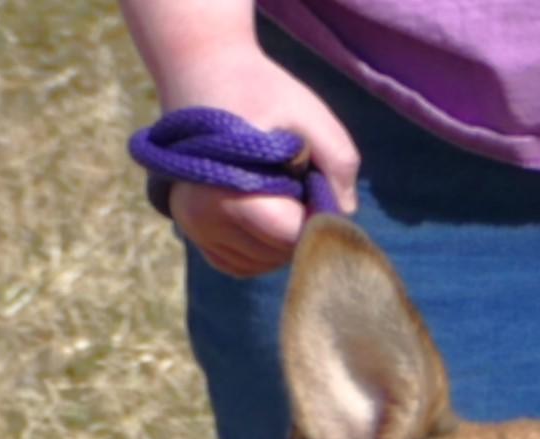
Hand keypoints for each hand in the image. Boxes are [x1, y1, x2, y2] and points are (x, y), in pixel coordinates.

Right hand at [151, 44, 359, 275]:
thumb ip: (339, 160)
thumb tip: (344, 214)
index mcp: (226, 197)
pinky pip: (243, 263)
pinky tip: (268, 211)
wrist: (202, 74)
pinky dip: (263, 247)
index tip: (315, 181)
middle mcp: (202, 223)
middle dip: (298, 224)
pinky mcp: (196, 237)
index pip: (289, 236)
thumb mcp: (308, 113)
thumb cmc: (258, 92)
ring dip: (282, 237)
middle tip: (295, 177)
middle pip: (276, 253)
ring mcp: (195, 233)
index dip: (314, 214)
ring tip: (278, 188)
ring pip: (261, 263)